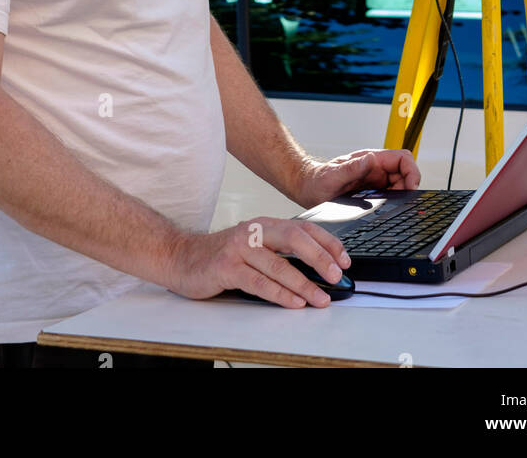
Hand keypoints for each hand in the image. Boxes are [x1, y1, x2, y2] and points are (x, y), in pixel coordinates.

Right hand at [166, 217, 352, 307]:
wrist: (181, 256)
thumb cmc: (222, 255)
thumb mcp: (254, 246)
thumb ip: (279, 253)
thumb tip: (318, 270)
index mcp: (265, 224)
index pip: (303, 228)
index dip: (327, 243)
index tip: (345, 260)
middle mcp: (254, 231)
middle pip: (294, 239)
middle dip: (321, 258)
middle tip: (338, 276)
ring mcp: (239, 248)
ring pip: (278, 265)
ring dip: (304, 284)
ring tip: (321, 298)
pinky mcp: (226, 267)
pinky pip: (258, 282)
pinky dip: (279, 294)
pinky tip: (294, 302)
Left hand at [292, 147, 420, 209]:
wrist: (307, 188)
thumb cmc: (317, 180)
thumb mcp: (333, 176)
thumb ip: (352, 168)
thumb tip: (371, 159)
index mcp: (369, 160)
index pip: (402, 158)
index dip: (412, 171)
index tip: (411, 188)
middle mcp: (374, 168)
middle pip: (405, 173)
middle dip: (408, 187)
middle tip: (401, 204)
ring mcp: (374, 180)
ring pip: (400, 185)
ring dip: (401, 196)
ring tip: (390, 208)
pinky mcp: (371, 192)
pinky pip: (390, 196)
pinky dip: (393, 203)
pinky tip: (385, 212)